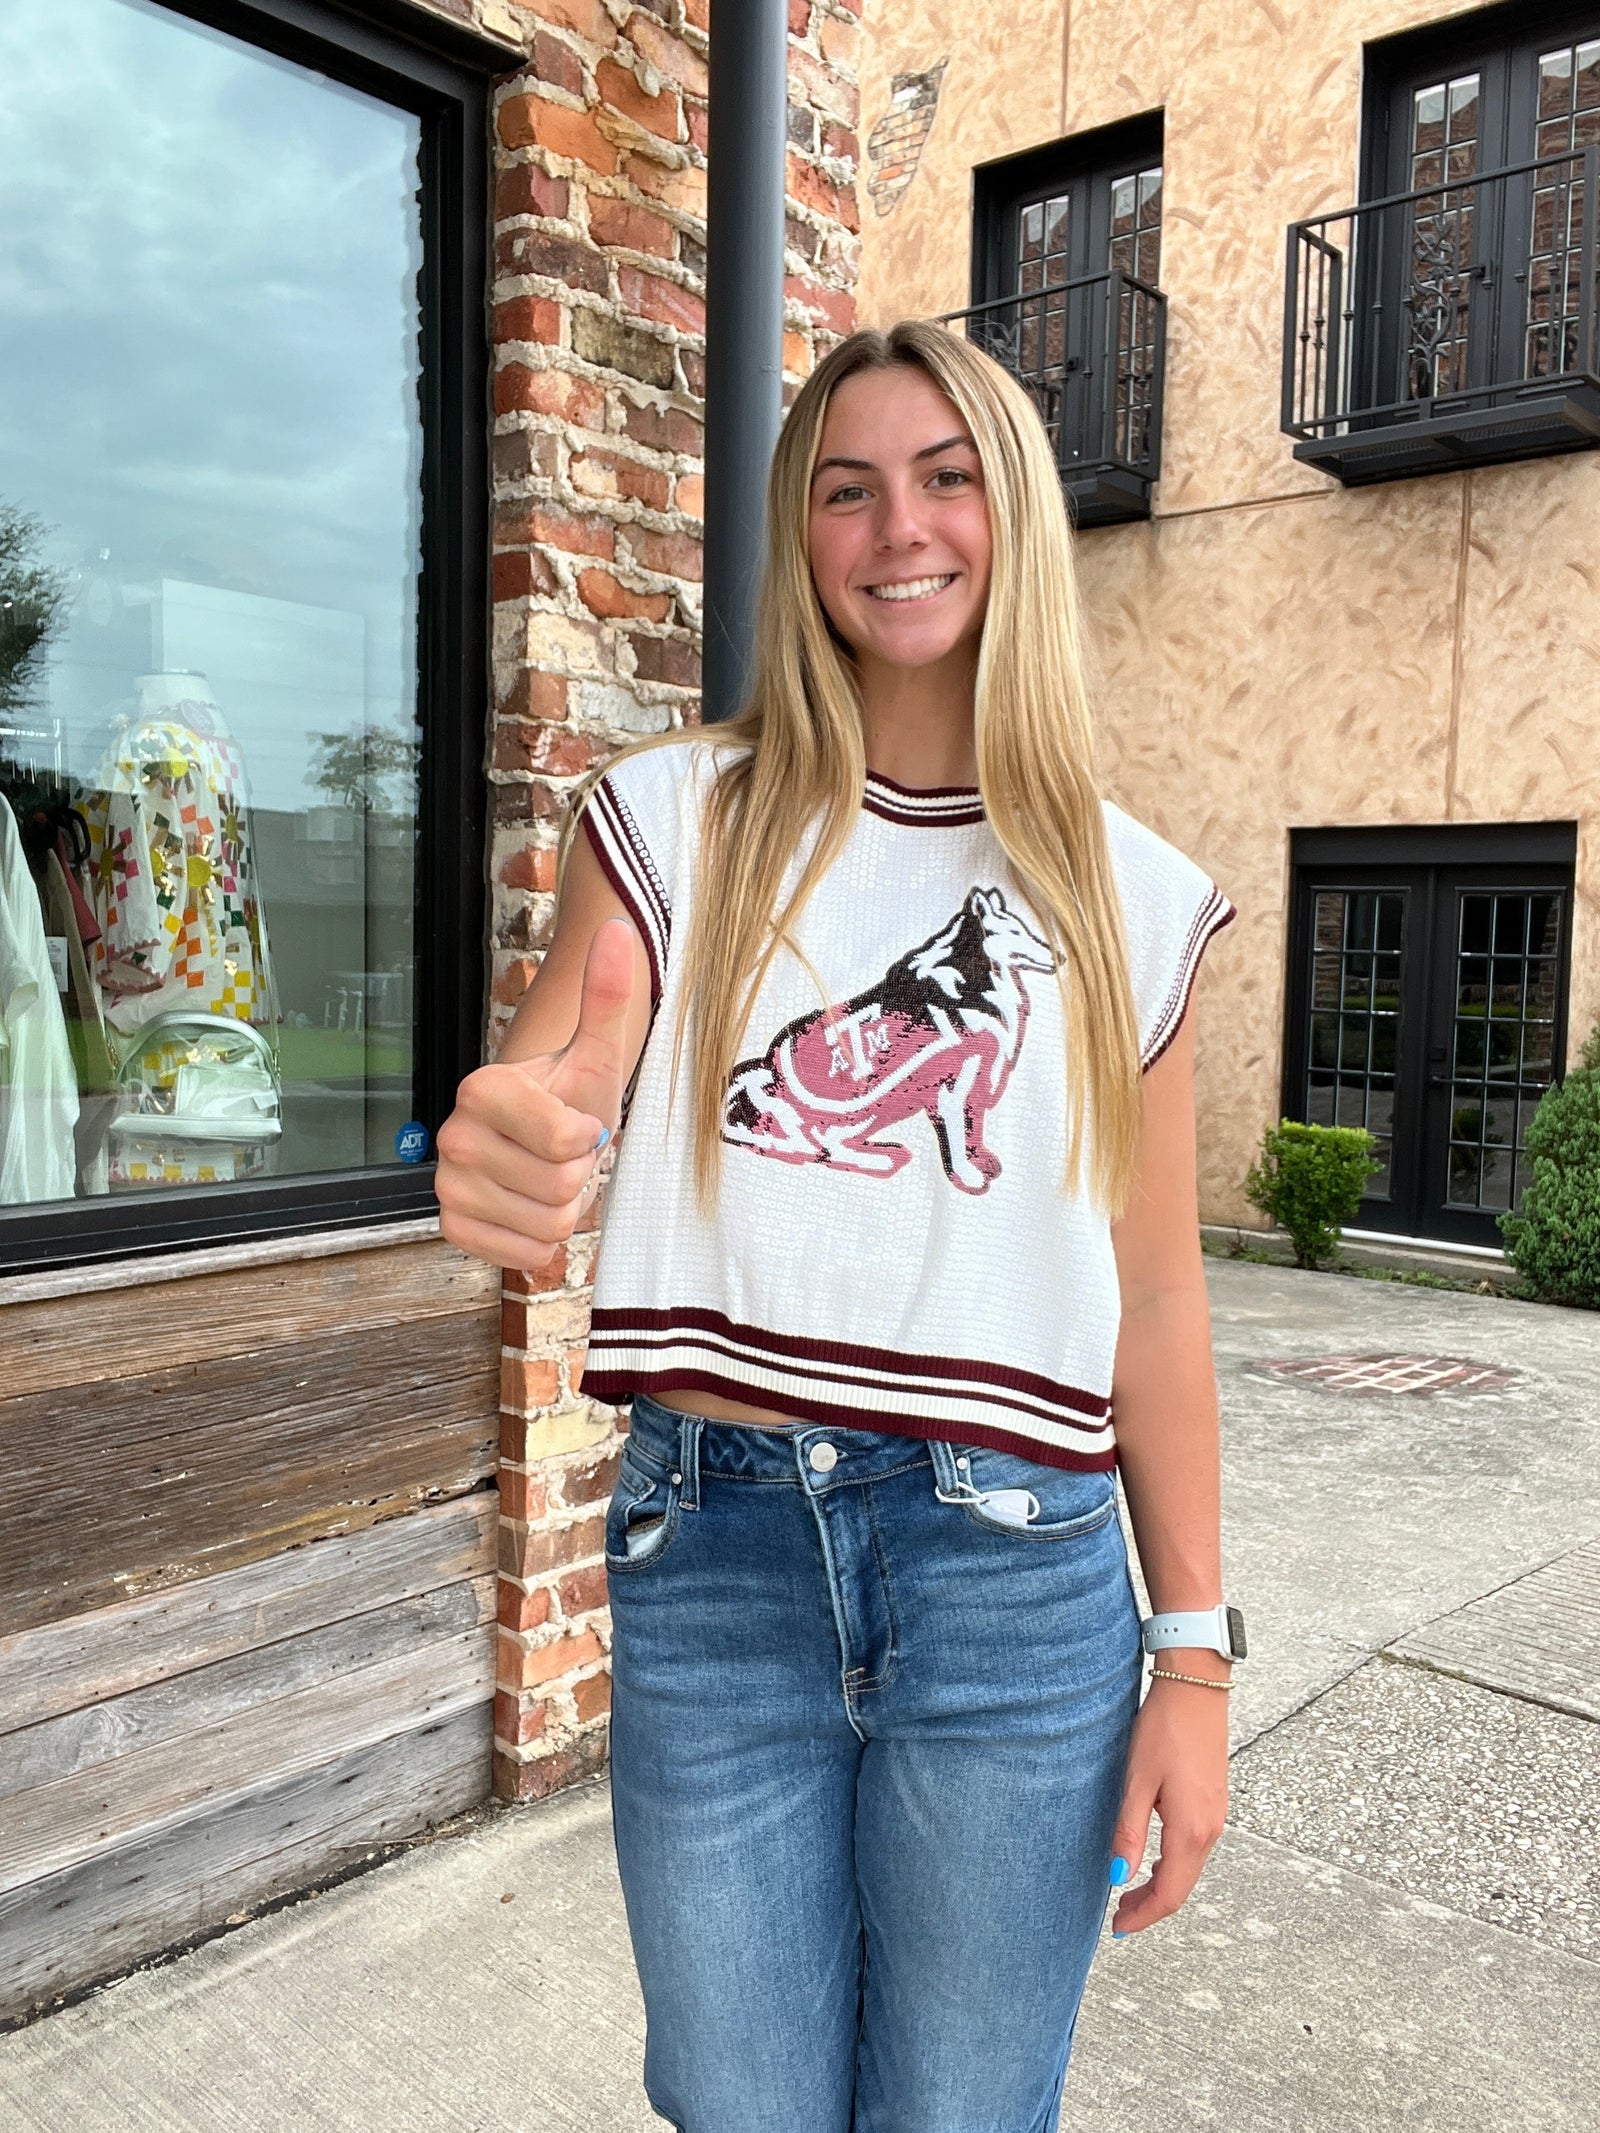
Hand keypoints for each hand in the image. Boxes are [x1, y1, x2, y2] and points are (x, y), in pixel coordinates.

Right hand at [435, 917, 634, 1269]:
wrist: (542, 1145)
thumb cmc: (572, 1101)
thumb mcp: (597, 1054)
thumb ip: (606, 996)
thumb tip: (619, 931)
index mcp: (483, 1089)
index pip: (563, 1142)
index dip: (588, 1140)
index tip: (579, 1124)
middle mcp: (452, 1135)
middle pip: (557, 1187)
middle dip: (578, 1176)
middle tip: (566, 1157)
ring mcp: (447, 1184)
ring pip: (545, 1225)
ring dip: (563, 1210)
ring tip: (551, 1179)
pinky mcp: (451, 1228)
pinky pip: (519, 1256)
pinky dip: (538, 1241)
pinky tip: (531, 1209)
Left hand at [1107, 1670, 1229, 1936]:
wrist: (1196, 1688)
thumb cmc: (1164, 1729)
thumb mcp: (1137, 1781)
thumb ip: (1128, 1832)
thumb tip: (1117, 1877)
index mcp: (1190, 1830)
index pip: (1169, 1893)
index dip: (1144, 1916)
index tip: (1118, 1928)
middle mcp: (1210, 1829)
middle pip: (1182, 1886)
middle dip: (1151, 1906)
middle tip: (1119, 1917)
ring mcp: (1216, 1816)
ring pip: (1189, 1868)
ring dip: (1162, 1886)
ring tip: (1129, 1892)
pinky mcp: (1214, 1802)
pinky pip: (1195, 1848)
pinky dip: (1173, 1864)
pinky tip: (1153, 1860)